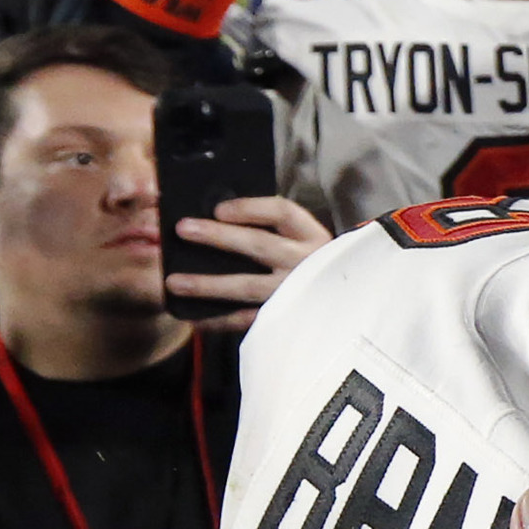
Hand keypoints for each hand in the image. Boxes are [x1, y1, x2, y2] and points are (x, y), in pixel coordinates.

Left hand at [165, 192, 331, 330]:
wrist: (354, 309)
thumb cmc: (319, 268)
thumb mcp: (308, 242)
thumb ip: (278, 232)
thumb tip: (222, 218)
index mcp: (312, 236)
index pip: (282, 212)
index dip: (248, 208)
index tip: (218, 209)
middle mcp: (305, 263)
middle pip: (258, 245)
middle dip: (218, 236)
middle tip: (182, 229)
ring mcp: (295, 294)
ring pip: (246, 286)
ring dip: (207, 284)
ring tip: (174, 282)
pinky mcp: (287, 320)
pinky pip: (247, 320)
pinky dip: (219, 321)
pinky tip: (194, 318)